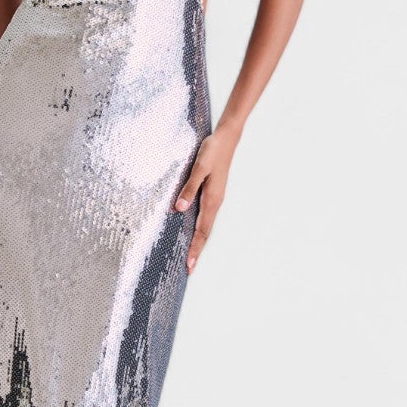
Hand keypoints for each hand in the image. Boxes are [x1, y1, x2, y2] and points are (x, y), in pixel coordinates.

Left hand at [172, 127, 238, 272]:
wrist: (226, 138)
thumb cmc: (212, 151)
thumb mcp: (198, 168)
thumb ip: (189, 188)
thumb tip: (179, 208)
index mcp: (212, 199)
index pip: (202, 230)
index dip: (196, 248)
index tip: (190, 264)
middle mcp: (215, 202)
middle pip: (205, 233)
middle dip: (197, 250)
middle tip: (190, 268)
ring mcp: (215, 199)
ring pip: (206, 226)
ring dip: (199, 241)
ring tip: (191, 255)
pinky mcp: (212, 193)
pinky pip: (205, 216)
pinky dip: (200, 229)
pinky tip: (193, 231)